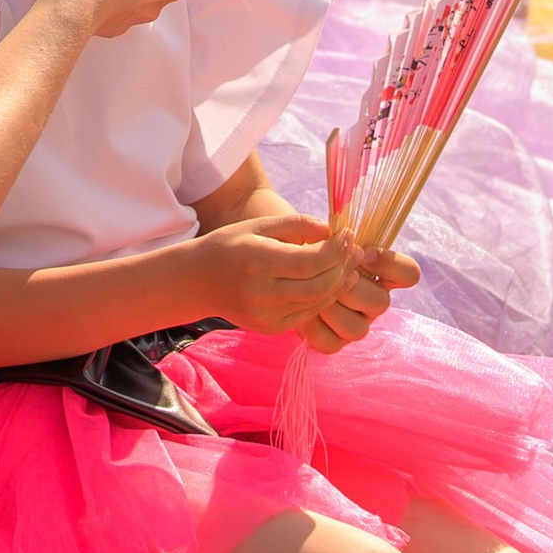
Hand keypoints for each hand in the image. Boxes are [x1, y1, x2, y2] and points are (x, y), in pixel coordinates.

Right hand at [199, 212, 401, 352]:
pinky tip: (330, 282)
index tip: (348, 234)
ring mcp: (266, 315)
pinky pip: (307, 314)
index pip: (308, 262)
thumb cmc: (231, 245)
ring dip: (338, 284)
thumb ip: (297, 225)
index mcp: (257, 262)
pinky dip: (323, 298)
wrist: (198, 281)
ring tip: (347, 264)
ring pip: (317, 303)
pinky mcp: (270, 328)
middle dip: (343, 267)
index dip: (335, 250)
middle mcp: (261, 293)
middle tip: (354, 249)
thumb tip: (332, 230)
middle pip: (318, 286)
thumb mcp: (259, 225)